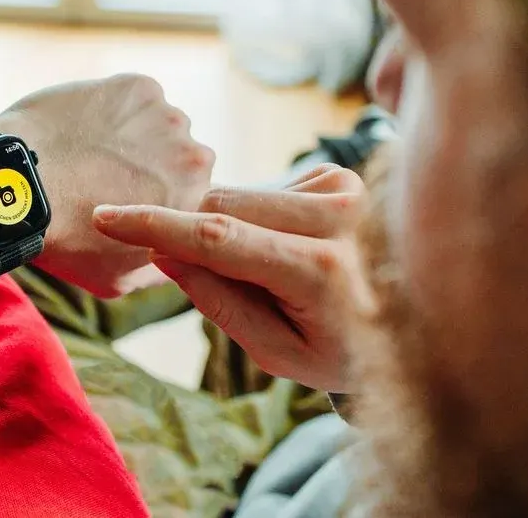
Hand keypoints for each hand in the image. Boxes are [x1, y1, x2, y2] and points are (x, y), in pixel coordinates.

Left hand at [0, 74, 214, 298]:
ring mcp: (168, 118)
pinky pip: (135, 97)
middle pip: (183, 158)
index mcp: (196, 207)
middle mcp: (195, 159)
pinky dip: (115, 107)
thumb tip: (175, 254)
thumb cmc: (66, 239)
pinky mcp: (139, 88)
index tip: (134, 200)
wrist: (21, 188)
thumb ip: (161, 266)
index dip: (163, 199)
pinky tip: (84, 126)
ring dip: (136, 135)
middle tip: (109, 175)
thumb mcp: (120, 280)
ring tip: (92, 151)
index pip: (194, 199)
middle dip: (156, 165)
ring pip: (160, 124)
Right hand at [92, 165, 365, 390]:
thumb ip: (219, 302)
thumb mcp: (278, 353)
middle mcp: (340, 216)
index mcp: (322, 270)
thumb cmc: (346, 350)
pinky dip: (263, 219)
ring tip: (278, 274)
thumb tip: (166, 251)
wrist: (421, 326)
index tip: (106, 215)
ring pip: (240, 195)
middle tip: (228, 284)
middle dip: (195, 237)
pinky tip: (296, 249)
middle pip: (220, 208)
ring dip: (233, 229)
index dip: (154, 225)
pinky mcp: (342, 174)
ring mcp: (345, 187)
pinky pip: (268, 190)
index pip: (217, 238)